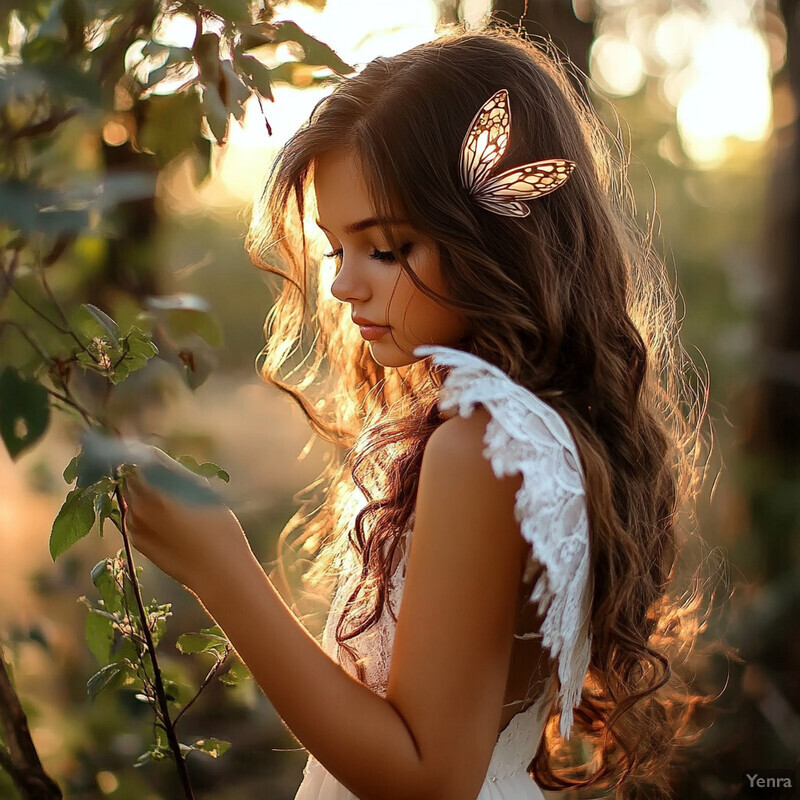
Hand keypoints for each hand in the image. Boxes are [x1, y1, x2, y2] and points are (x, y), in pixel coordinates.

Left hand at [118, 446, 253, 595]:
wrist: (217, 573)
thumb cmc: (219, 529)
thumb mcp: (203, 493)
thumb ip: (176, 474)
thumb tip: (156, 461)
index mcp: (156, 489)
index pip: (138, 458)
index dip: (137, 448)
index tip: (137, 439)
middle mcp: (139, 505)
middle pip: (129, 475)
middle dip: (135, 466)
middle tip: (149, 462)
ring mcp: (135, 525)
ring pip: (131, 495)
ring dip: (140, 487)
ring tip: (165, 491)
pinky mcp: (137, 540)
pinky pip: (134, 514)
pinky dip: (143, 507)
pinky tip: (167, 514)